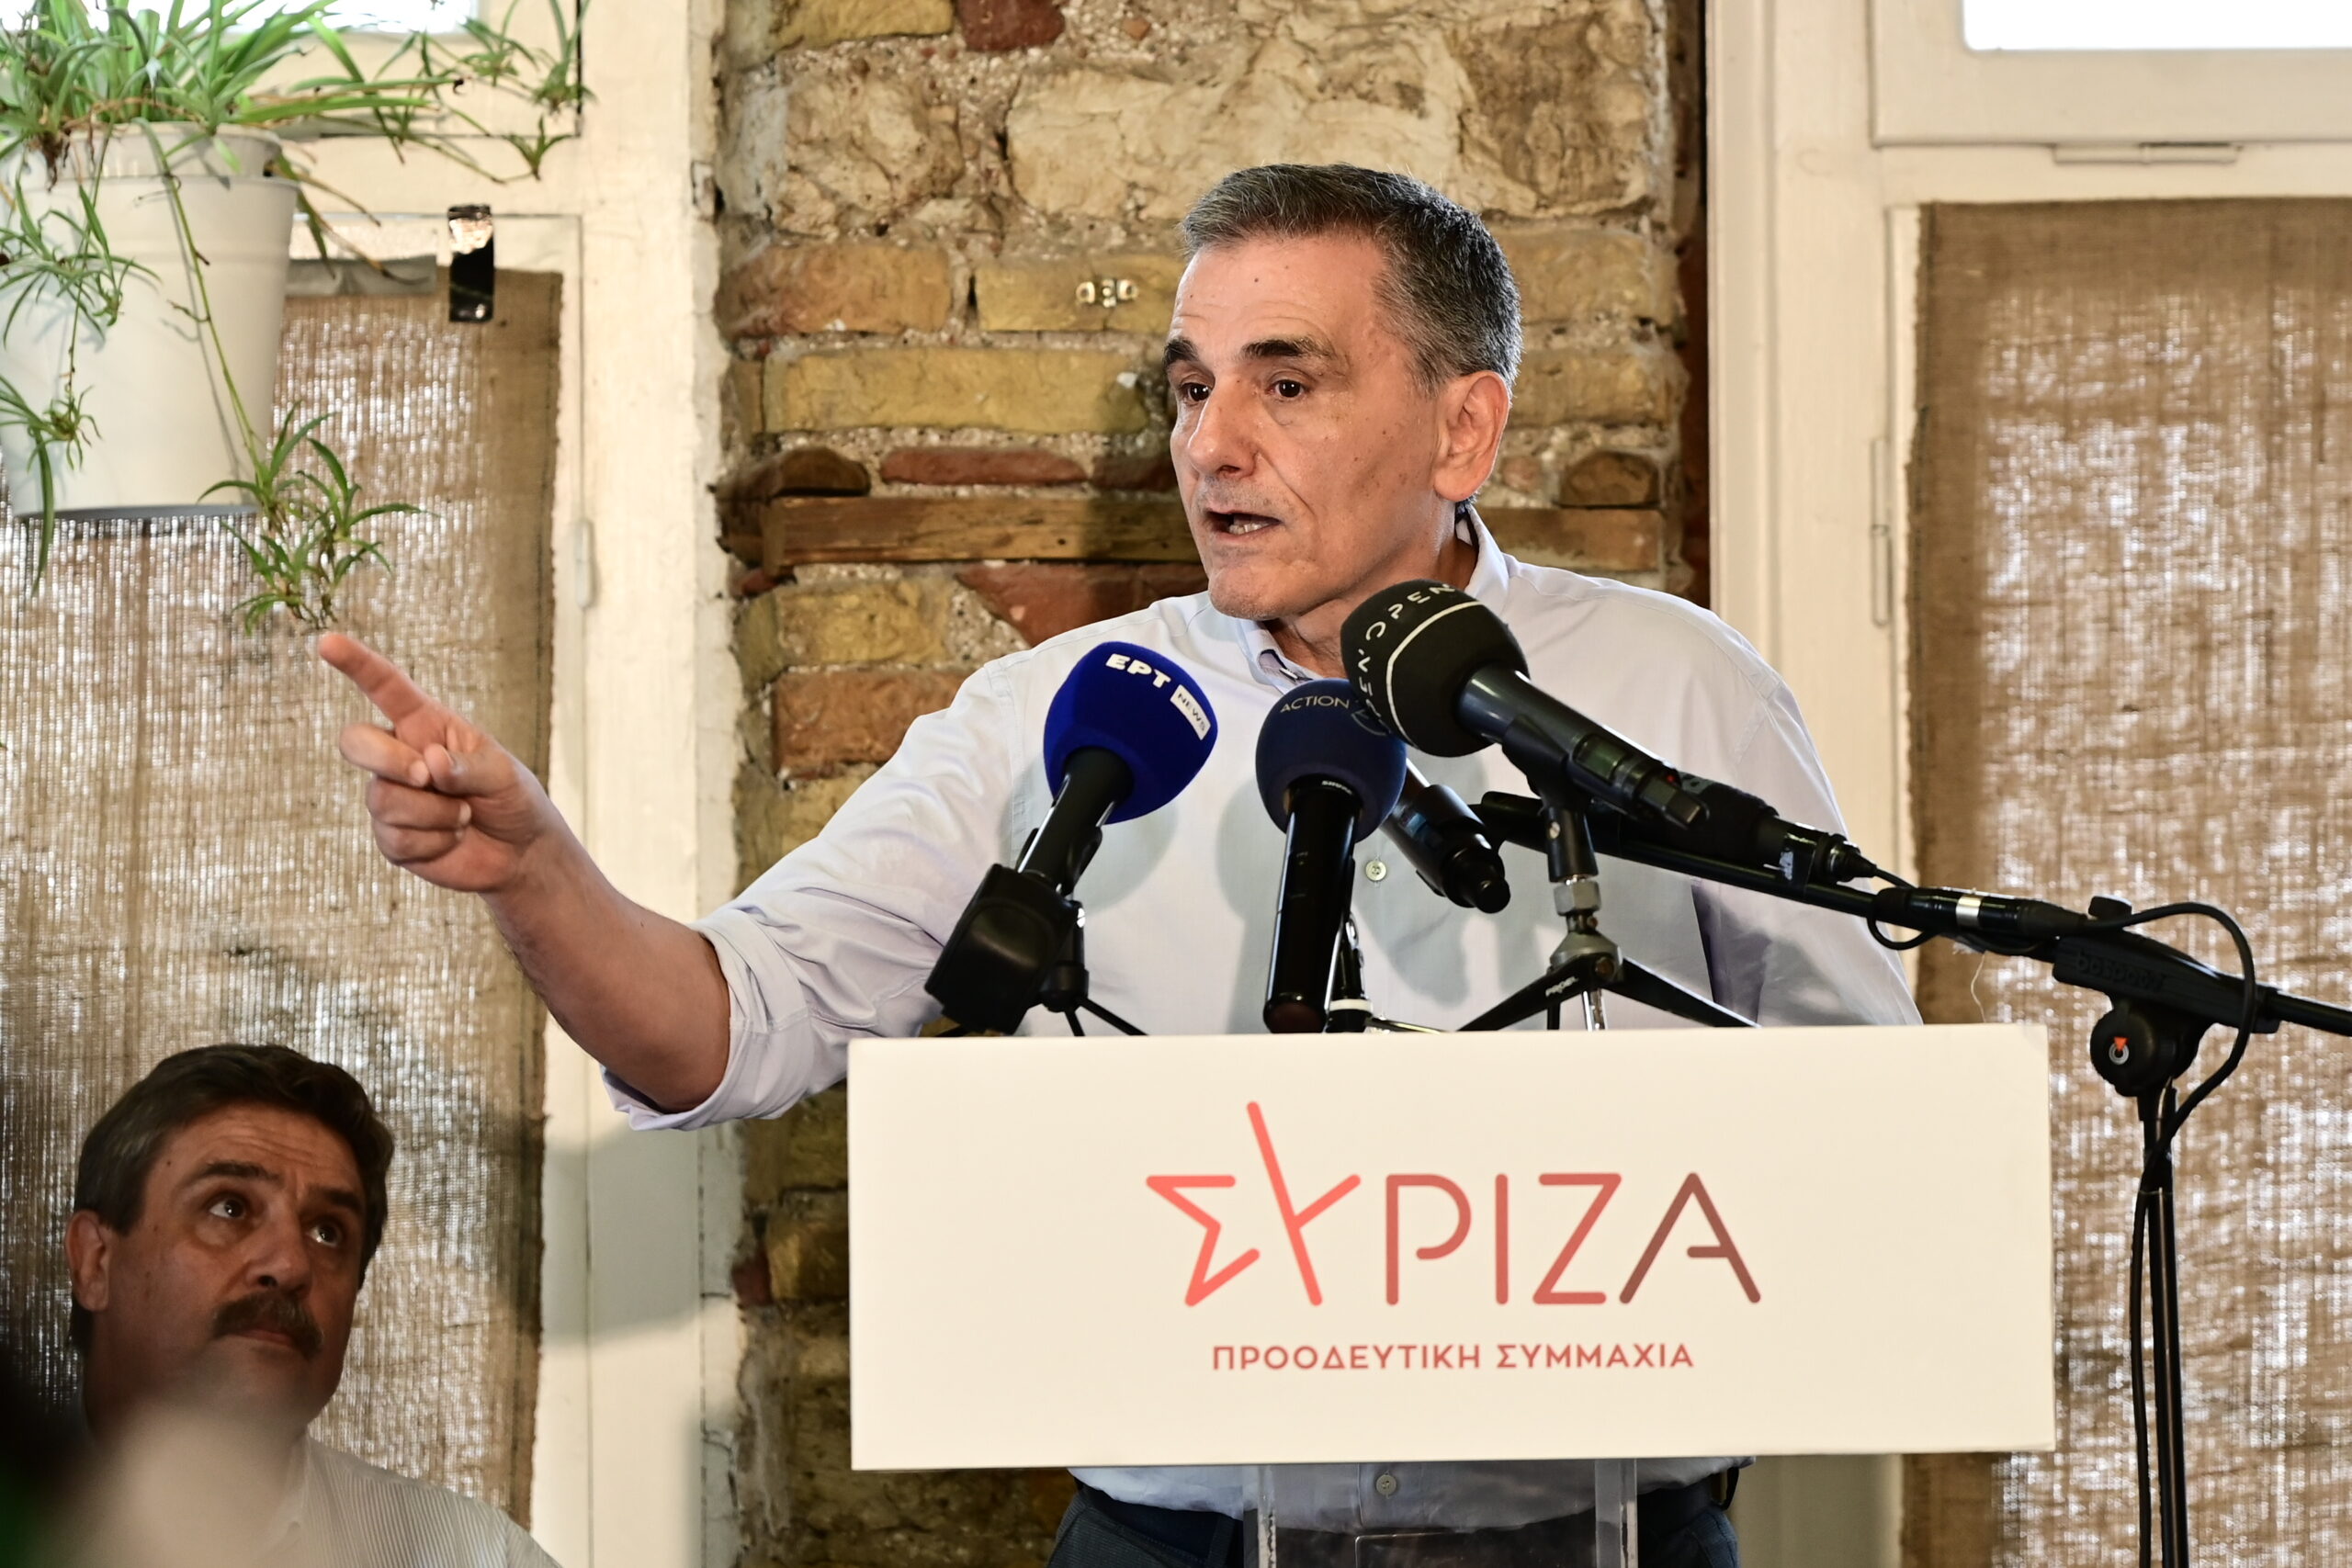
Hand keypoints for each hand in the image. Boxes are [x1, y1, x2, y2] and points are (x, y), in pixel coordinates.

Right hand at [319, 632, 559, 894]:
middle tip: (425, 776)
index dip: (356, 664)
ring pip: (384, 800)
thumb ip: (469, 765)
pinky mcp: (391, 837)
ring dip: (435, 813)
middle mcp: (399, 755)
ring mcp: (390, 797)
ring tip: (465, 816)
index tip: (326, 642)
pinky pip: (396, 839)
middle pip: (355, 742)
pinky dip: (435, 842)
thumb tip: (429, 763)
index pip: (385, 688)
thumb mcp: (503, 773)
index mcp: (426, 725)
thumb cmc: (511, 797)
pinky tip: (454, 839)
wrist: (519, 850)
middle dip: (385, 759)